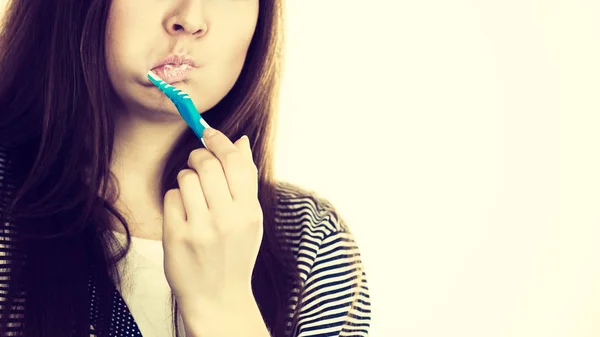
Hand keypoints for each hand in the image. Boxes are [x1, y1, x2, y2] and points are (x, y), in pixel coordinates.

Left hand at [162, 128, 262, 312]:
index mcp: (250, 211)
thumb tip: (241, 140)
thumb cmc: (235, 253)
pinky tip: (183, 215)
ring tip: (192, 196)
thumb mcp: (250, 219)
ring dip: (186, 180)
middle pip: (207, 164)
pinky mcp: (177, 236)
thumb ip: (246, 180)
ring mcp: (201, 228)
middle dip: (198, 157)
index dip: (219, 141)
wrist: (218, 297)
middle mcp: (228, 218)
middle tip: (196, 162)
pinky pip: (171, 197)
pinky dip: (175, 201)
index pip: (235, 161)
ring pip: (186, 178)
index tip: (209, 132)